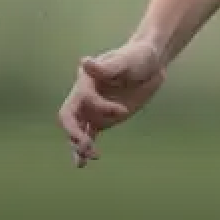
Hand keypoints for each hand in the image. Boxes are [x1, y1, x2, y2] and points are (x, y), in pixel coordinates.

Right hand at [57, 39, 165, 167]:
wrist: (151, 65)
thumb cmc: (138, 57)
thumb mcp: (126, 60)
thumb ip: (106, 67)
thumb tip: (84, 62)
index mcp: (87, 79)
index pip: (84, 98)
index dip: (101, 107)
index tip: (123, 111)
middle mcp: (85, 95)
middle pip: (69, 116)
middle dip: (75, 132)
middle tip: (86, 145)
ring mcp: (93, 109)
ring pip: (77, 130)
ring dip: (78, 145)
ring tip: (85, 159)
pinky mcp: (102, 119)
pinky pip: (88, 135)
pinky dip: (83, 149)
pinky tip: (81, 162)